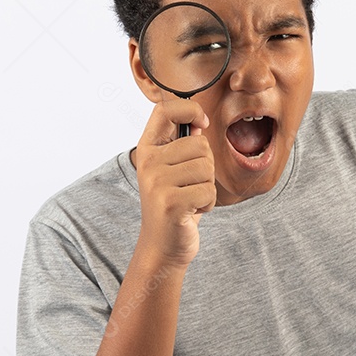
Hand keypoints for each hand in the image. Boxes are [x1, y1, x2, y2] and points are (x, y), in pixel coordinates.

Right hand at [131, 97, 215, 267]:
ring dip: (207, 187)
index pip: (165, 110)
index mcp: (147, 149)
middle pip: (200, 144)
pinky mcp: (171, 203)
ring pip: (207, 168)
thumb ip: (183, 145)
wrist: (162, 246)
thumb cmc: (174, 204)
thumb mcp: (174, 170)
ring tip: (190, 199)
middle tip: (190, 185)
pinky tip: (191, 212)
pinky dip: (208, 204)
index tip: (202, 123)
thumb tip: (199, 122)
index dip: (189, 109)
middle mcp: (147, 162)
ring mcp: (157, 182)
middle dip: (207, 166)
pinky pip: (208, 191)